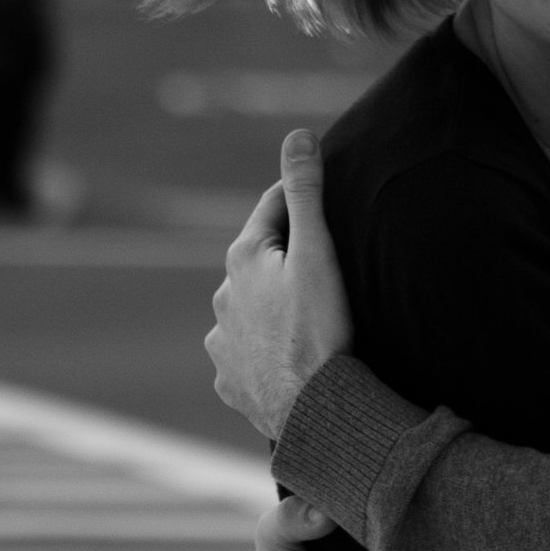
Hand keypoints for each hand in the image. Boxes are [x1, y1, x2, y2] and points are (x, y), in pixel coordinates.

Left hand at [208, 128, 353, 440]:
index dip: (302, 202)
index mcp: (242, 258)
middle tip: (327, 264)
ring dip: (272, 307)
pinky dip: (266, 350)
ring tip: (309, 317)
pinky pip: (247, 356)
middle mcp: (223, 298)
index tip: (325, 199)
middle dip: (287, 257)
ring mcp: (223, 344)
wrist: (314, 414)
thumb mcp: (319, 253)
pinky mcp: (230, 382)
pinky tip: (290, 357)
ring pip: (249, 310)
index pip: (273, 209)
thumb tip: (298, 135)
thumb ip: (306, 192)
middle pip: (260, 262)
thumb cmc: (320, 330)